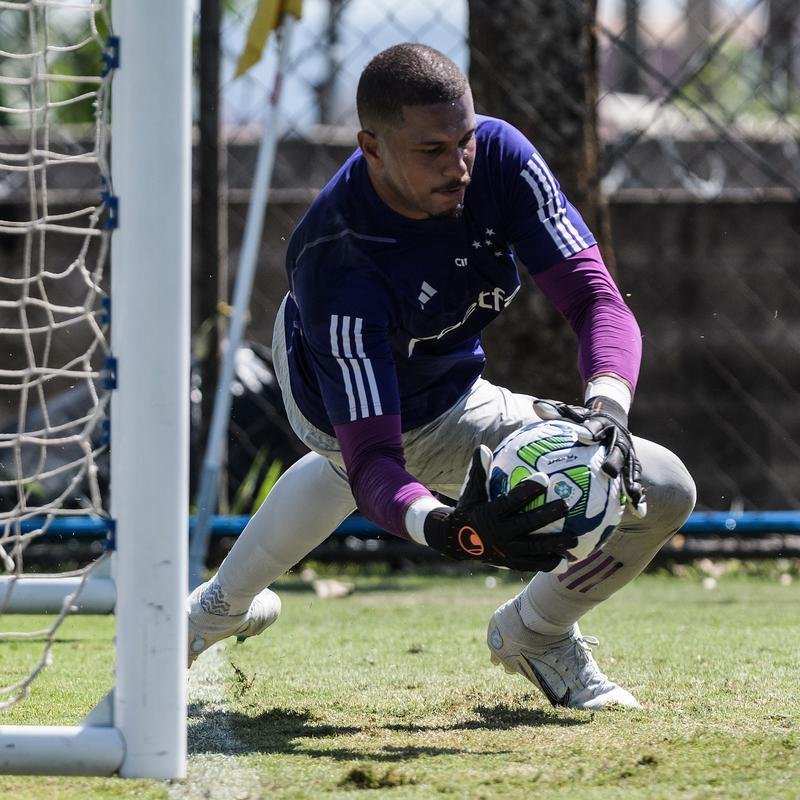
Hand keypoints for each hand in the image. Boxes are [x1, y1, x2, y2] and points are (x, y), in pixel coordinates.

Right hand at [423, 445, 574, 570]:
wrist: (457, 541)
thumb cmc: (470, 509)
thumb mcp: (471, 491)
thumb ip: (479, 471)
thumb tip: (482, 447)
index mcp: (490, 514)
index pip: (511, 500)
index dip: (527, 490)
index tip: (544, 478)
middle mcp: (499, 534)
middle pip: (527, 524)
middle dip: (548, 515)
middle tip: (567, 505)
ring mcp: (506, 551)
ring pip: (534, 547)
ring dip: (555, 544)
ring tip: (575, 539)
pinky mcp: (510, 563)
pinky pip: (532, 564)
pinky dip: (548, 563)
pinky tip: (565, 561)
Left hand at [533, 396, 646, 516]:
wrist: (611, 417)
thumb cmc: (583, 420)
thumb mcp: (571, 414)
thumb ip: (555, 412)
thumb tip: (536, 406)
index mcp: (603, 424)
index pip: (596, 425)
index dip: (590, 430)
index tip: (582, 436)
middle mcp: (619, 438)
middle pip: (618, 449)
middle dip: (615, 460)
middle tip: (608, 471)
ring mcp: (628, 453)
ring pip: (632, 467)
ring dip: (633, 483)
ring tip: (633, 498)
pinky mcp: (633, 465)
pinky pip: (634, 481)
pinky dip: (638, 497)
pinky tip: (639, 512)